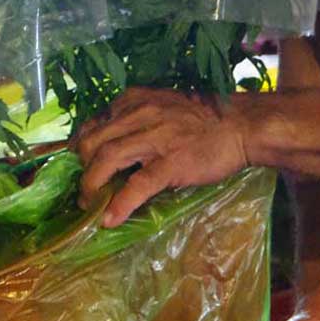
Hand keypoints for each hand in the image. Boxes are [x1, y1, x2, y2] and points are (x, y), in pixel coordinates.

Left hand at [73, 87, 250, 227]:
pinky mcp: (172, 162)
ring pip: (108, 159)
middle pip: (94, 141)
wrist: (240, 125)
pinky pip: (139, 184)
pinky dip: (120, 203)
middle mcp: (140, 114)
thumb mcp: (161, 106)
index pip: (95, 122)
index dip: (81, 146)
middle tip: (84, 189)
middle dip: (82, 168)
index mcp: (135, 101)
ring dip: (92, 185)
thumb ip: (135, 118)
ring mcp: (156, 138)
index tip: (78, 164)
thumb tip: (109, 143)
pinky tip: (110, 219)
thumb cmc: (202, 119)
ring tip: (90, 204)